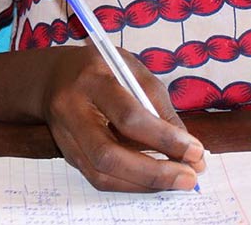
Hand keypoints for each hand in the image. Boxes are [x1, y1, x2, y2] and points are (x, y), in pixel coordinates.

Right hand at [41, 46, 204, 191]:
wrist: (54, 75)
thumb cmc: (101, 66)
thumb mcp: (132, 68)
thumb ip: (157, 103)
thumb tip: (186, 145)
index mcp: (92, 78)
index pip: (128, 115)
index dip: (163, 137)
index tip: (195, 151)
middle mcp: (72, 109)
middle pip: (109, 154)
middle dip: (154, 172)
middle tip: (189, 177)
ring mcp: (65, 136)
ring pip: (102, 173)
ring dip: (144, 184)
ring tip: (178, 181)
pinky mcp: (67, 154)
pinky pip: (98, 178)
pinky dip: (130, 183)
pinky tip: (154, 179)